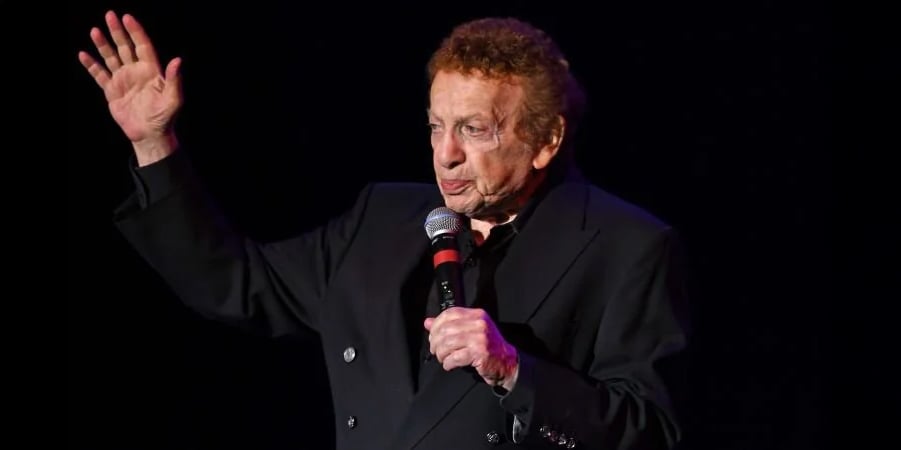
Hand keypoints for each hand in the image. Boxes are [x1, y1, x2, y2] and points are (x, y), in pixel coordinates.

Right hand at [78, 11, 181, 164]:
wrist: (150, 135)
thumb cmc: (165, 118)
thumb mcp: (173, 99)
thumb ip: (174, 80)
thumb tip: (178, 60)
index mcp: (151, 71)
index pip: (142, 46)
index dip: (135, 32)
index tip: (127, 18)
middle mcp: (136, 72)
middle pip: (125, 47)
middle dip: (117, 31)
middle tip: (110, 15)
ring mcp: (123, 80)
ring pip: (111, 57)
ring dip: (103, 44)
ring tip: (95, 30)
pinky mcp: (112, 91)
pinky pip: (99, 75)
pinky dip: (91, 65)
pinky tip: (83, 54)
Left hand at [424, 307, 518, 390]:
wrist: (507, 362)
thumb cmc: (488, 347)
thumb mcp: (470, 331)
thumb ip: (450, 325)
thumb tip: (428, 322)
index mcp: (477, 315)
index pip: (450, 313)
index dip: (436, 324)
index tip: (432, 335)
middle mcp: (479, 324)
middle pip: (446, 329)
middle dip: (435, 342)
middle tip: (435, 350)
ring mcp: (480, 338)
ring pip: (448, 343)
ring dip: (440, 354)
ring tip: (443, 358)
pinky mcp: (480, 353)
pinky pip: (455, 357)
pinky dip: (448, 363)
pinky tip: (449, 365)